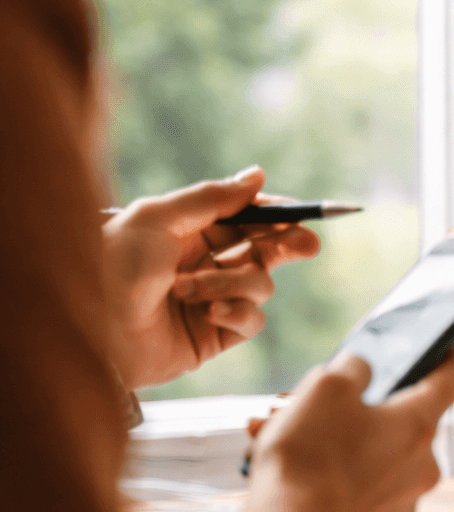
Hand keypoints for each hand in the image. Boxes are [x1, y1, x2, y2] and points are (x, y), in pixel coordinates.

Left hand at [101, 166, 320, 388]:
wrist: (89, 330)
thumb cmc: (111, 266)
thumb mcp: (158, 217)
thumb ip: (212, 198)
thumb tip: (257, 175)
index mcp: (186, 232)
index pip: (244, 218)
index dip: (274, 214)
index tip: (299, 214)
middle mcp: (202, 264)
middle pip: (264, 249)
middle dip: (286, 245)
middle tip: (306, 245)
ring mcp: (211, 300)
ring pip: (259, 284)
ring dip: (232, 283)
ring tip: (191, 290)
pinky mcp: (214, 336)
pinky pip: (251, 319)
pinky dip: (236, 312)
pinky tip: (209, 312)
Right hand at [241, 335, 453, 511]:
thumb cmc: (307, 465)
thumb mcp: (323, 389)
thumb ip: (352, 369)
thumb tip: (361, 370)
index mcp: (418, 426)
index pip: (453, 378)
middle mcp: (421, 466)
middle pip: (398, 421)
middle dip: (356, 407)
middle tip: (309, 402)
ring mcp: (401, 503)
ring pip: (371, 456)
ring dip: (334, 442)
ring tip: (281, 437)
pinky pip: (359, 491)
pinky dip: (332, 477)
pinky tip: (294, 472)